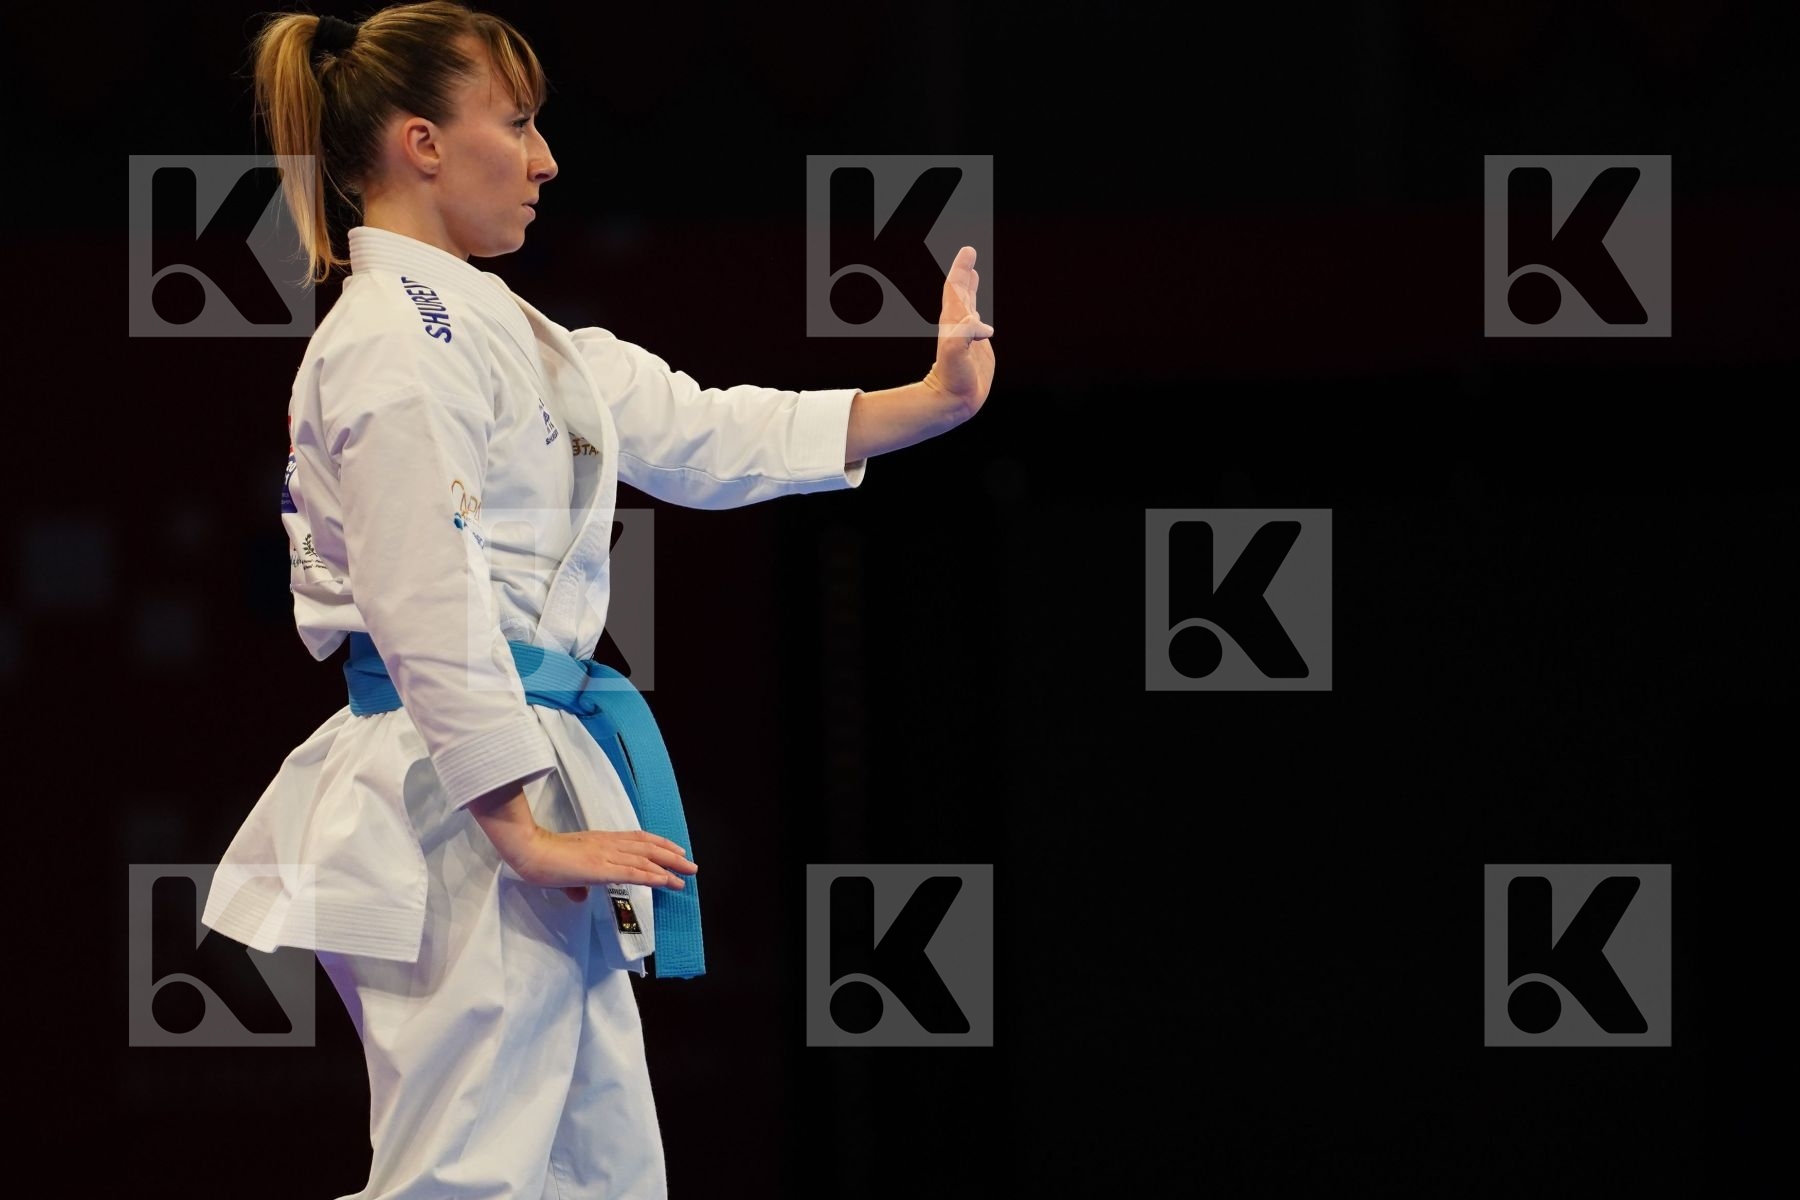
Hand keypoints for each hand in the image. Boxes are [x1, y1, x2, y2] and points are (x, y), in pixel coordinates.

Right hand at [503, 826, 697, 902]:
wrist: (529, 851)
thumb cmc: (542, 859)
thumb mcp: (565, 872)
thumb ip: (576, 884)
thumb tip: (580, 895)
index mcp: (601, 840)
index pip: (637, 839)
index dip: (659, 844)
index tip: (675, 851)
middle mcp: (608, 844)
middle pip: (648, 847)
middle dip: (672, 856)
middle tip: (691, 865)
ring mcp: (605, 855)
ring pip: (645, 859)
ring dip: (669, 867)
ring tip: (686, 875)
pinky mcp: (600, 868)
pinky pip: (632, 872)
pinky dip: (652, 876)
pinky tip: (666, 881)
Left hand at [922, 245, 995, 418]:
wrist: (953, 399)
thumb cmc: (953, 378)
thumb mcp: (955, 354)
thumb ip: (965, 335)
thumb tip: (981, 324)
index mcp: (953, 321)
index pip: (956, 288)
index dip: (961, 269)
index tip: (968, 251)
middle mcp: (958, 325)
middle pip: (960, 291)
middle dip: (964, 271)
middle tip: (969, 252)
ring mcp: (967, 336)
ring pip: (967, 305)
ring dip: (969, 288)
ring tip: (972, 273)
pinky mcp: (976, 348)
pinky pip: (977, 323)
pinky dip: (978, 311)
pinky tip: (979, 313)